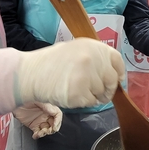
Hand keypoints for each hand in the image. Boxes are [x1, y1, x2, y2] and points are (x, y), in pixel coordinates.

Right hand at [0, 38, 125, 115]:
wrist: (30, 74)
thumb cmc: (51, 63)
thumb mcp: (75, 50)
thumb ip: (94, 57)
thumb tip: (112, 72)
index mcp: (92, 46)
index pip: (116, 60)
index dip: (118, 72)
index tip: (116, 80)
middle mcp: (92, 59)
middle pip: (111, 80)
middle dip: (107, 89)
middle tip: (97, 92)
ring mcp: (87, 77)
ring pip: (102, 94)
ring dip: (93, 96)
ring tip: (77, 89)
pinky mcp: (80, 94)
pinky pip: (90, 103)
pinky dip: (83, 103)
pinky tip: (71, 95)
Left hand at [14, 102, 61, 138]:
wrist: (13, 102)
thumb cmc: (24, 97)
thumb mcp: (36, 99)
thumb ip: (46, 105)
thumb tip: (53, 111)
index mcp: (49, 107)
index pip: (58, 115)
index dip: (58, 121)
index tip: (54, 126)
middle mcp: (46, 114)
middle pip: (54, 124)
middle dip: (52, 129)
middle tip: (47, 131)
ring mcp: (40, 120)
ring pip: (47, 129)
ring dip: (44, 133)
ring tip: (39, 133)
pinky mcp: (33, 125)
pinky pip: (38, 132)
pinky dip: (37, 135)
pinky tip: (35, 135)